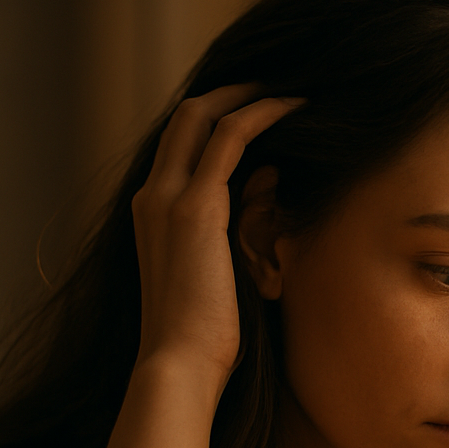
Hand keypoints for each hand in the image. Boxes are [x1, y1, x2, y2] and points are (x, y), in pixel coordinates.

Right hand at [130, 85, 300, 379]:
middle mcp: (153, 196)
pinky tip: (295, 107)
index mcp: (152, 213)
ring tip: (292, 88)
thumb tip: (272, 178)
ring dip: (250, 95)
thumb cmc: (206, 335)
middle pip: (187, 116)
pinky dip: (263, 114)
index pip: (180, 144)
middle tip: (277, 83)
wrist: (178, 364)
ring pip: (204, 115)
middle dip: (232, 92)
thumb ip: (244, 218)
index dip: (217, 119)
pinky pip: (231, 137)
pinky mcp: (196, 207)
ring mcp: (168, 197)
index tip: (257, 109)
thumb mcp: (227, 266)